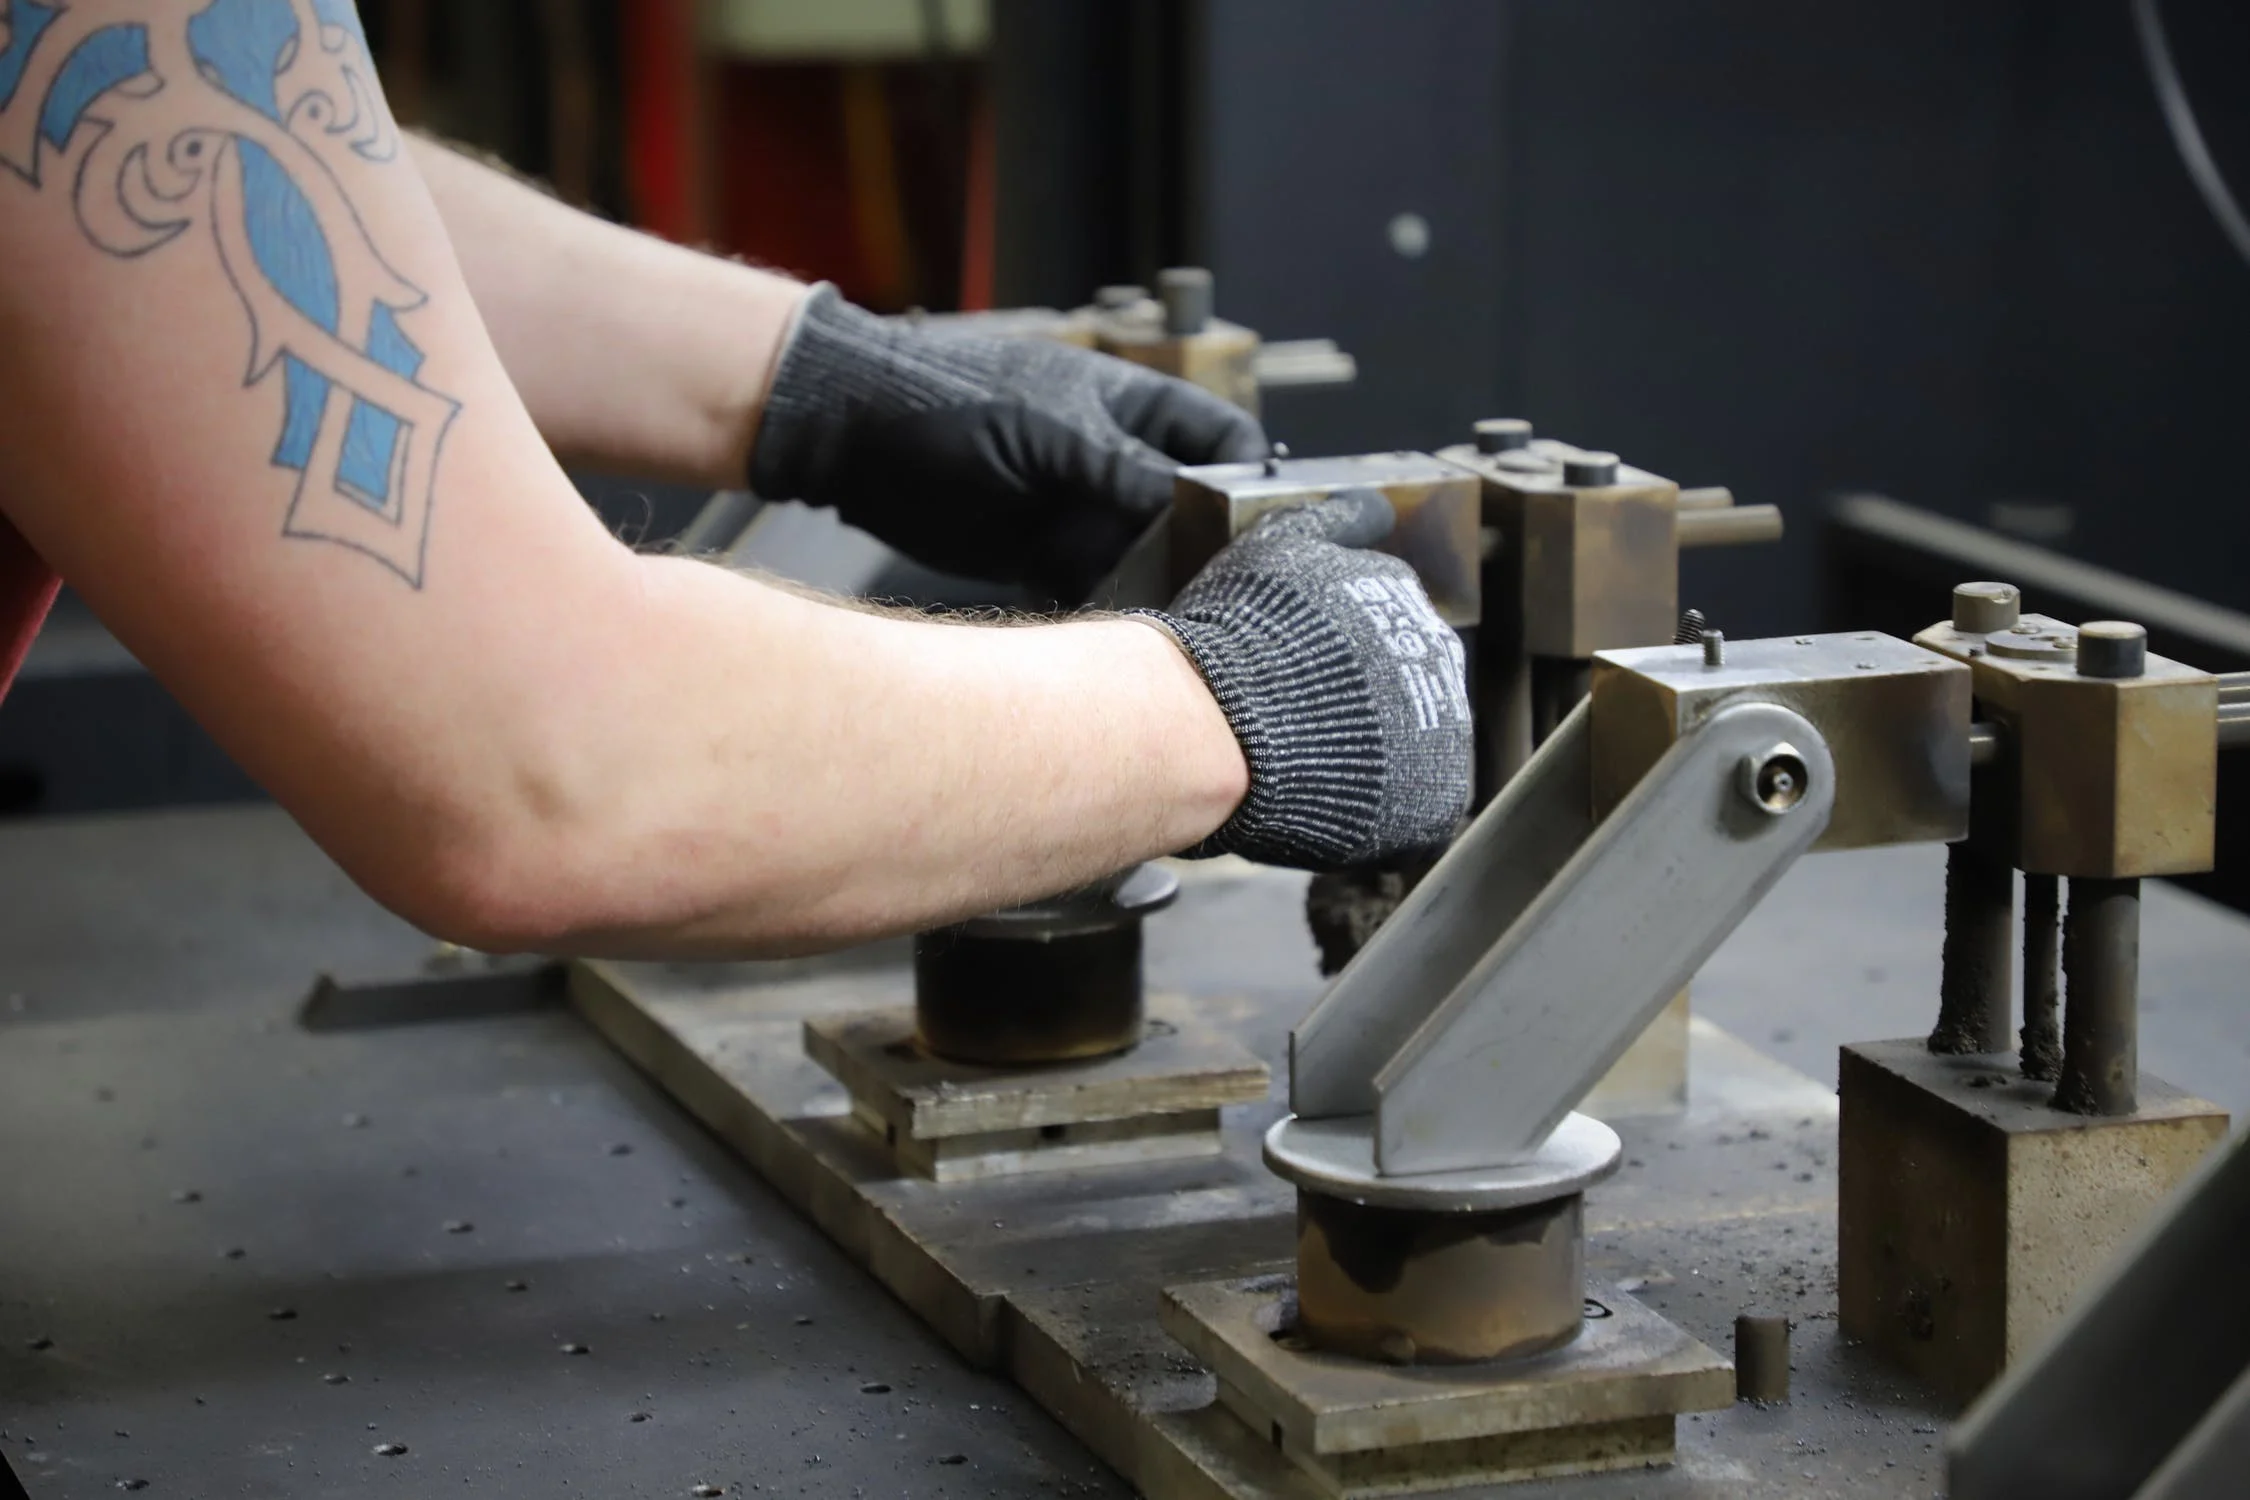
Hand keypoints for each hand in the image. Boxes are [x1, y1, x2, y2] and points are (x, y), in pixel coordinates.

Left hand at [747, 286, 1268, 602]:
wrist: (854, 435)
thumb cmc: (952, 398)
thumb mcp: (1053, 432)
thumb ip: (1127, 473)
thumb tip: (1198, 514)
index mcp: (1136, 408)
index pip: (1223, 444)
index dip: (1251, 482)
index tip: (1266, 528)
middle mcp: (1119, 463)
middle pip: (1193, 513)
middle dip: (1208, 550)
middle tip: (1223, 591)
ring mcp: (1082, 512)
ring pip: (1148, 560)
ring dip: (1160, 588)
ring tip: (1174, 619)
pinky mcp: (1044, 557)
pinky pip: (1095, 590)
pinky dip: (1107, 611)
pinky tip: (1116, 631)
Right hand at [1137, 490, 1471, 869]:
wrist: (1227, 724)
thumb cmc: (1238, 635)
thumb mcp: (1277, 546)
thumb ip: (1329, 522)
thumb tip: (1369, 504)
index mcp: (1397, 593)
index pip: (1379, 620)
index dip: (1333, 650)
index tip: (1297, 666)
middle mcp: (1434, 655)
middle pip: (1402, 681)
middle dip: (1357, 701)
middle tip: (1295, 718)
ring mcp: (1442, 729)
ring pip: (1412, 743)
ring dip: (1370, 756)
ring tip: (1306, 764)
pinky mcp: (1434, 796)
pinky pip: (1416, 807)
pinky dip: (1379, 809)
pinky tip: (1330, 799)